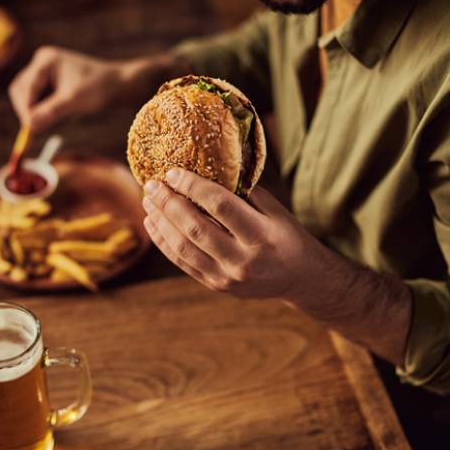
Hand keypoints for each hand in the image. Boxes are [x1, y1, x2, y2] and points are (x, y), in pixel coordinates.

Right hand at [8, 47, 127, 131]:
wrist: (117, 85)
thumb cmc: (98, 89)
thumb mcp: (74, 101)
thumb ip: (51, 112)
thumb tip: (30, 126)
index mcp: (46, 61)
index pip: (24, 88)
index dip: (25, 110)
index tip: (31, 129)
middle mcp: (42, 62)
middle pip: (20, 90)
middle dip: (26, 109)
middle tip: (35, 129)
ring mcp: (45, 71)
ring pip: (26, 95)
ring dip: (33, 111)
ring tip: (49, 121)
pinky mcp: (50, 81)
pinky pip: (37, 98)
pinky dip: (40, 109)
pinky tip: (55, 115)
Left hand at [142, 168, 411, 365]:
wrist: (300, 279)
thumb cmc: (287, 236)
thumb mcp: (276, 211)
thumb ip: (245, 192)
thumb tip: (211, 164)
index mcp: (262, 235)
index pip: (220, 206)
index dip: (193, 186)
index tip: (173, 172)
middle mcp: (244, 260)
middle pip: (196, 227)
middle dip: (169, 203)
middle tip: (151, 185)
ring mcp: (228, 277)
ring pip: (184, 247)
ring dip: (161, 222)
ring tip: (148, 202)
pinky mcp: (217, 286)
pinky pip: (183, 263)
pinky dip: (164, 243)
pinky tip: (153, 224)